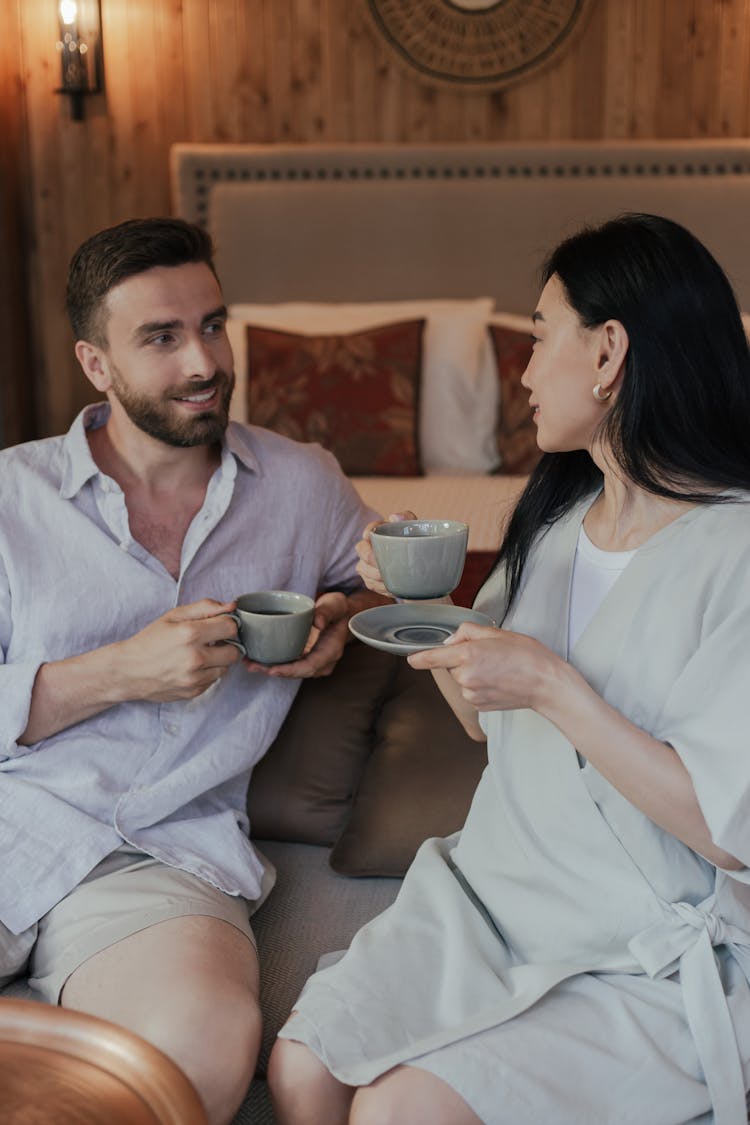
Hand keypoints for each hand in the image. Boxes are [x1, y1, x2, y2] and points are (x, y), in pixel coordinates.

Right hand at [115, 599, 242, 700]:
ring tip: (199, 654)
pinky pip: (214, 680)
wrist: (128, 671)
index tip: (218, 625)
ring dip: (218, 660)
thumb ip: (205, 607)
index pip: (231, 627)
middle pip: (235, 651)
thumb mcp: (173, 616)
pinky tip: (192, 667)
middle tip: (212, 641)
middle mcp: (195, 658)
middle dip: (227, 644)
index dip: (227, 624)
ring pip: (226, 667)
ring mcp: (195, 678)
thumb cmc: (149, 641)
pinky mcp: (194, 692)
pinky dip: (208, 672)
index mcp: (190, 634)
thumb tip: (231, 605)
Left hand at [242, 591, 350, 678]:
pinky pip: (290, 664)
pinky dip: (274, 663)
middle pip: (297, 672)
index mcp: (331, 651)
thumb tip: (318, 622)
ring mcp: (314, 662)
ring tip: (249, 663)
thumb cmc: (338, 609)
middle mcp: (323, 662)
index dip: (291, 670)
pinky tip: (257, 659)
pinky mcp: (305, 658)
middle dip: (274, 671)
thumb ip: (327, 612)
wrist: (341, 614)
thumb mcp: (335, 605)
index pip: (310, 666)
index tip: (273, 669)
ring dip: (270, 669)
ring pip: (291, 671)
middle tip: (252, 665)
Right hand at [355, 510, 415, 596]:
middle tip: (385, 565)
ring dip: (377, 575)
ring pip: (365, 570)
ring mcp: (366, 565)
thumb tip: (394, 516)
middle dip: (372, 559)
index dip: (368, 533)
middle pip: (363, 552)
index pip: (369, 529)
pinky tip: (391, 586)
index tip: (371, 537)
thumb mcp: (414, 529)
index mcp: (378, 532)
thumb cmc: (414, 544)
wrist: (419, 568)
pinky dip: (381, 586)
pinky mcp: (370, 580)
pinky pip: (372, 584)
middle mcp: (368, 547)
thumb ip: (407, 518)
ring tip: (392, 578)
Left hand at [407, 621, 558, 711]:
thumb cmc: (526, 655)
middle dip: (462, 659)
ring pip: (462, 680)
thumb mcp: (497, 633)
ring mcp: (471, 694)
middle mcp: (466, 676)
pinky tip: (498, 682)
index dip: (420, 658)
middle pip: (451, 666)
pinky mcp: (479, 706)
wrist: (546, 684)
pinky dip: (479, 686)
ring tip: (498, 669)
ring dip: (472, 674)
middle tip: (489, 655)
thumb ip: (467, 632)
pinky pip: (471, 692)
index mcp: (468, 654)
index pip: (433, 658)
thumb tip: (451, 641)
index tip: (411, 659)